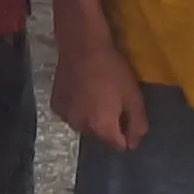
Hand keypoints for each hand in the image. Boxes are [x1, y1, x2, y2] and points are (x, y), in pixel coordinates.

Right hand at [51, 15, 147, 150]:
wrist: (82, 46)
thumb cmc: (112, 70)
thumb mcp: (134, 97)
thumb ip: (138, 124)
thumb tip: (134, 144)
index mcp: (102, 127)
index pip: (118, 146)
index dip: (128, 136)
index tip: (130, 118)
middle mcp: (81, 127)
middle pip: (101, 137)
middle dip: (109, 126)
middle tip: (115, 103)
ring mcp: (65, 117)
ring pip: (85, 126)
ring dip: (92, 118)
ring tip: (97, 96)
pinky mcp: (55, 105)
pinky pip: (72, 115)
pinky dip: (78, 109)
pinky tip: (81, 92)